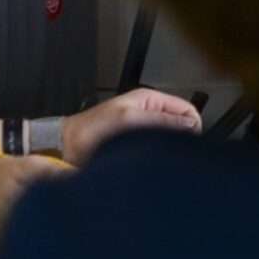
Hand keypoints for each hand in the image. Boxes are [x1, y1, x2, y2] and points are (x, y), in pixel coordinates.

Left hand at [61, 88, 201, 164]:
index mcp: (150, 99)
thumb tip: (189, 125)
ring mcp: (142, 128)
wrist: (66, 147)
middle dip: (179, 136)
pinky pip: (156, 147)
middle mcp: (148, 112)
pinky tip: (149, 159)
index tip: (188, 141)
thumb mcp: (130, 119)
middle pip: (180, 124)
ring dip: (166, 146)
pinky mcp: (135, 143)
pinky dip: (156, 153)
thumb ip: (162, 120)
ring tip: (155, 155)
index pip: (187, 110)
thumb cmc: (90, 131)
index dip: (191, 125)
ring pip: (169, 137)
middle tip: (170, 150)